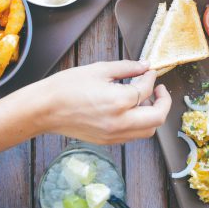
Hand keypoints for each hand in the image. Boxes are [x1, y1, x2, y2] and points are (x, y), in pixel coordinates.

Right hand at [30, 60, 170, 144]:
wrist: (45, 108)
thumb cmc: (67, 86)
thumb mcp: (99, 70)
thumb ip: (127, 68)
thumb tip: (144, 66)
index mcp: (119, 101)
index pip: (146, 90)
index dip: (150, 77)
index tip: (149, 71)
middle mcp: (120, 122)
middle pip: (157, 118)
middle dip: (163, 101)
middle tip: (159, 89)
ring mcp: (114, 135)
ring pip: (148, 131)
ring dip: (153, 115)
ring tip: (145, 99)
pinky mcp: (107, 141)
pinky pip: (133, 135)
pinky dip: (139, 123)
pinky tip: (131, 110)